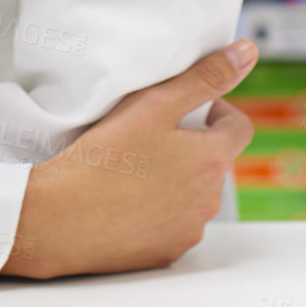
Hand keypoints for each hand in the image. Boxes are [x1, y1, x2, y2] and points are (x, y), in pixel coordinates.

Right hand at [0, 40, 257, 278]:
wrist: (60, 219)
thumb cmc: (103, 159)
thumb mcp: (153, 104)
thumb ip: (203, 77)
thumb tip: (246, 52)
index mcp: (212, 161)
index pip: (239, 126)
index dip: (215, 109)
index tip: (186, 106)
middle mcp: (209, 202)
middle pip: (214, 161)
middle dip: (191, 144)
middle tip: (148, 132)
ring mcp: (187, 231)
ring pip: (192, 195)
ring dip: (175, 179)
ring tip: (133, 166)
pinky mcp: (164, 254)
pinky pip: (171, 225)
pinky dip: (157, 211)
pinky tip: (125, 199)